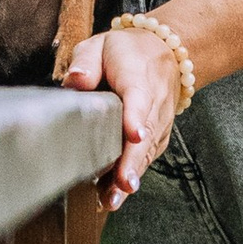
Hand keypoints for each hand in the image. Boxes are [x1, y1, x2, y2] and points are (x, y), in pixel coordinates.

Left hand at [61, 22, 181, 209]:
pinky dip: (131, 175)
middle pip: (145, 135)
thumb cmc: (127, 52)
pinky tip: (114, 196)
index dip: (136, 118)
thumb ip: (87, 61)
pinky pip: (145, 157)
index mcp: (138, 79)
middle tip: (123, 184)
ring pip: (146, 152)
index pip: (139, 99)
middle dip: (133, 160)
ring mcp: (158, 123)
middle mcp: (154, 104)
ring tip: (113, 200)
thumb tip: (76, 81)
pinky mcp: (156, 136)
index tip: (134, 134)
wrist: (166, 53)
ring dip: (131, 174)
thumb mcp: (102, 44)